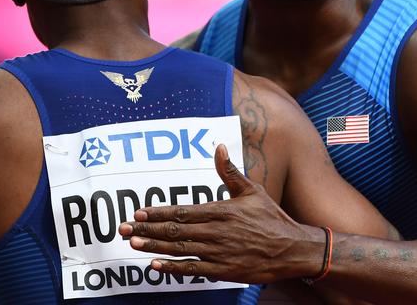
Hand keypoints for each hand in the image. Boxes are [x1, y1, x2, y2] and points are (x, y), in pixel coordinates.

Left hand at [118, 144, 323, 282]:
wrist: (292, 248)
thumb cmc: (271, 218)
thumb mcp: (252, 191)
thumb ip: (230, 172)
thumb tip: (219, 147)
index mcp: (222, 210)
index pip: (182, 211)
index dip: (158, 213)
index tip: (138, 212)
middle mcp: (217, 231)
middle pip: (175, 231)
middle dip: (147, 229)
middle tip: (124, 229)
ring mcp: (219, 252)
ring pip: (180, 249)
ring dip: (153, 247)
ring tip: (133, 244)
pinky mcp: (224, 270)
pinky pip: (193, 270)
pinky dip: (173, 268)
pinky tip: (155, 266)